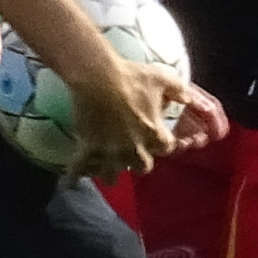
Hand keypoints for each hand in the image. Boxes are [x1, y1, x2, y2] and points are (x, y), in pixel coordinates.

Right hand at [63, 53, 191, 178]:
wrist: (99, 76)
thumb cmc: (132, 77)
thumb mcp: (163, 79)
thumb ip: (179, 90)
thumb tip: (188, 98)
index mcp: (154, 133)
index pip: (167, 148)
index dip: (163, 143)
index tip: (158, 137)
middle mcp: (134, 148)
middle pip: (143, 167)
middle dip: (139, 162)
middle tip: (133, 155)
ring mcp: (110, 150)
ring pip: (112, 174)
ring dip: (110, 172)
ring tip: (106, 171)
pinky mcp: (89, 147)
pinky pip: (81, 166)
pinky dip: (75, 173)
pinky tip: (69, 181)